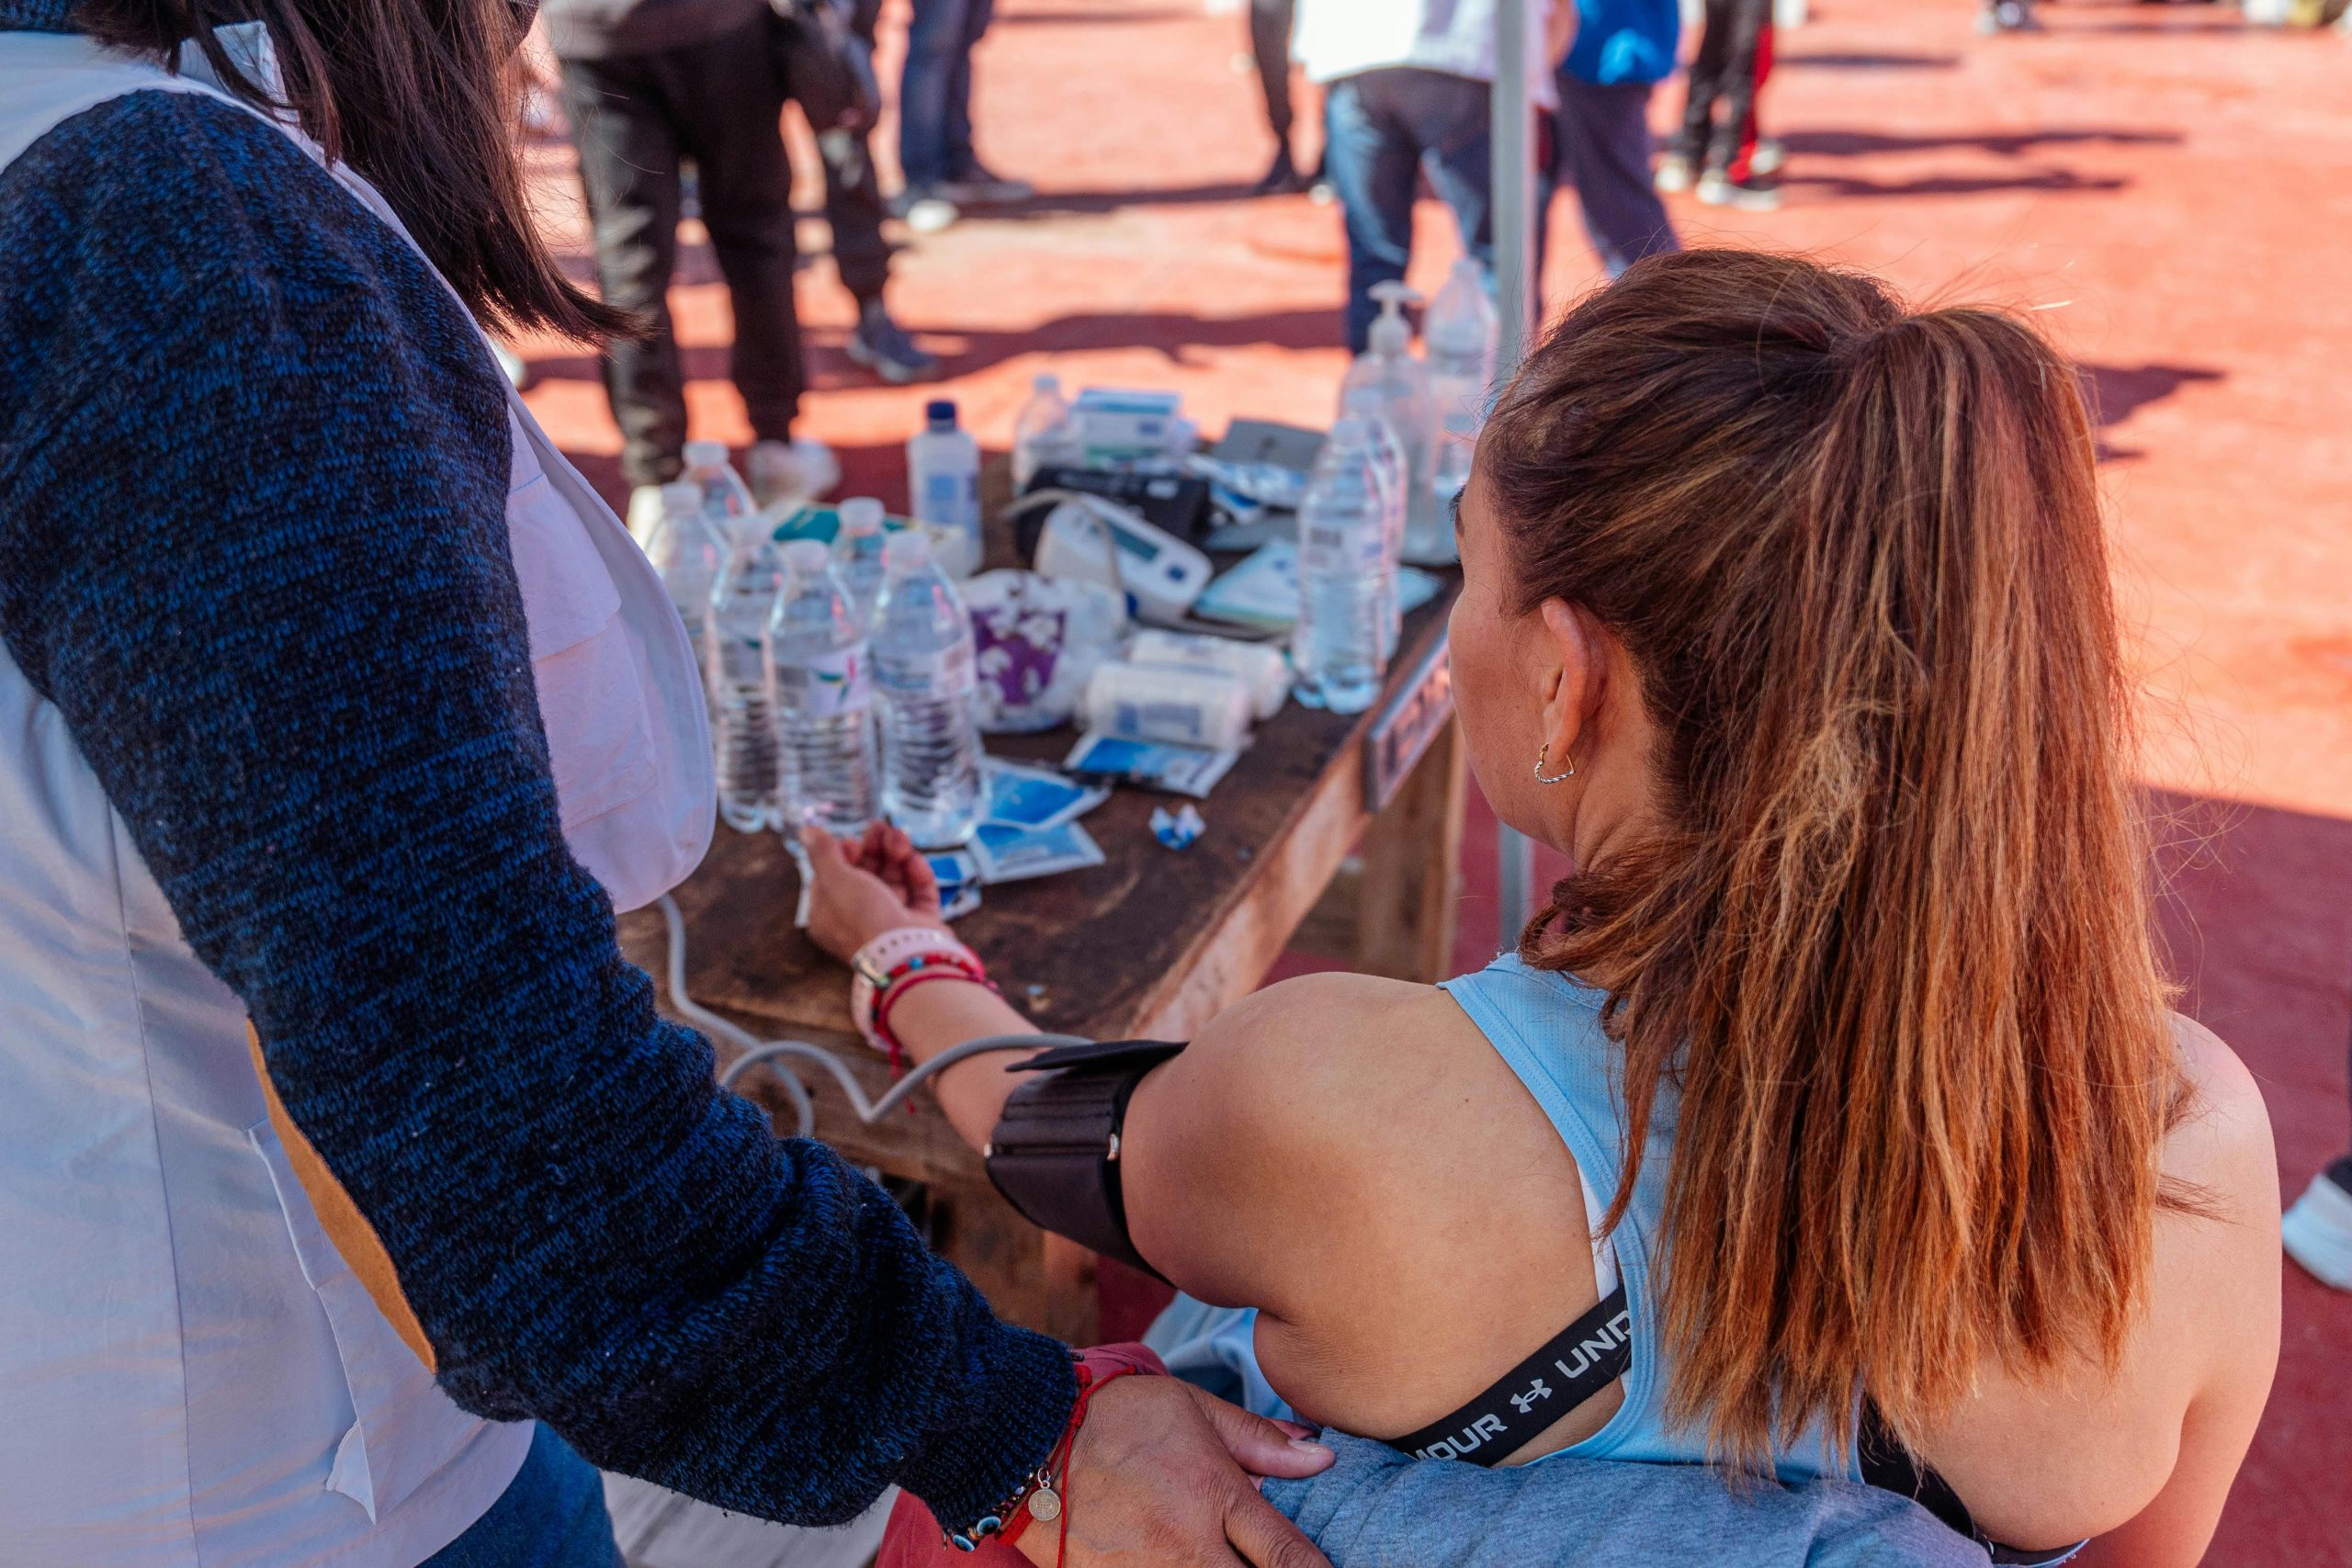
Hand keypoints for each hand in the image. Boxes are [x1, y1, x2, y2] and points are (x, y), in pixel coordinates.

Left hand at [799, 821, 945, 960]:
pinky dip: (917, 873)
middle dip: (875, 848)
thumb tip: (806, 831)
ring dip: (897, 854)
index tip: (853, 843)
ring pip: (895, 878)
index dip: (844, 855)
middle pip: (867, 874)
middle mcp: (859, 918)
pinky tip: (913, 860)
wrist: (903, 952)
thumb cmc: (861, 917)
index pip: (834, 876)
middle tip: (881, 829)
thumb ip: (822, 852)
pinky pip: (918, 891)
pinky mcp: (919, 922)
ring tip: (901, 840)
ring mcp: (891, 921)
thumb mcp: (834, 879)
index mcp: (830, 915)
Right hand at [1025, 1377, 1333, 1567]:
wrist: (1030, 1437)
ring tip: (1221, 1558)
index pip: (1287, 1556)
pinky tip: (1186, 1561)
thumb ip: (1259, 1441)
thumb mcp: (1193, 1409)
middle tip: (1271, 1563)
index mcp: (1215, 1496)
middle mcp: (1188, 1546)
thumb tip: (1320, 1457)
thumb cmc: (1116, 1415)